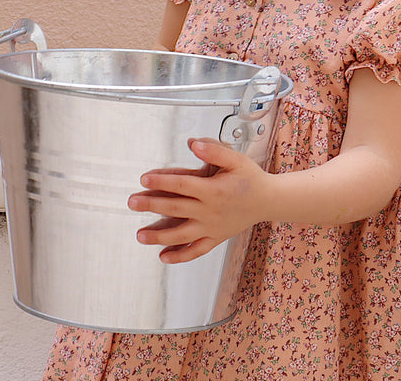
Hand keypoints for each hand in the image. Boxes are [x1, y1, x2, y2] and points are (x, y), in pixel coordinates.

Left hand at [127, 138, 268, 263]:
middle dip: (151, 205)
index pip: (181, 184)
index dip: (161, 181)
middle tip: (132, 202)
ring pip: (181, 234)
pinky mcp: (215, 238)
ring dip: (159, 235)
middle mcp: (210, 211)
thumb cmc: (250, 178)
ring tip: (140, 235)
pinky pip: (196, 250)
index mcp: (213, 190)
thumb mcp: (235, 159)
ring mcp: (212, 227)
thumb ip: (213, 151)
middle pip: (175, 208)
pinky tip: (163, 256)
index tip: (144, 179)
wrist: (269, 200)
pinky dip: (180, 256)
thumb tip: (193, 144)